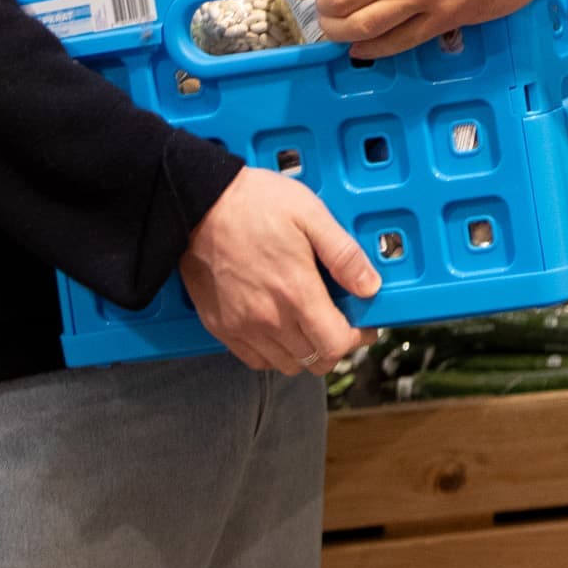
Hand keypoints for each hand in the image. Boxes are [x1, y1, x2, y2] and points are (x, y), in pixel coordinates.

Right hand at [179, 166, 379, 374]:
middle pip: (315, 360)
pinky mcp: (220, 326)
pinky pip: (255, 360)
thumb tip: (370, 285)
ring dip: (306, 351)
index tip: (364, 325)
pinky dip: (274, 353)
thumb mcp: (311, 215)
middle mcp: (268, 318)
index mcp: (295, 291)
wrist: (198, 203)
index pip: (336, 344)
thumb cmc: (255, 203)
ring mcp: (241, 326)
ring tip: (310, 324)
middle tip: (340, 323)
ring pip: (286, 365)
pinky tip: (281, 328)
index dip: (358, 338)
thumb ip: (344, 254)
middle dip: (336, 345)